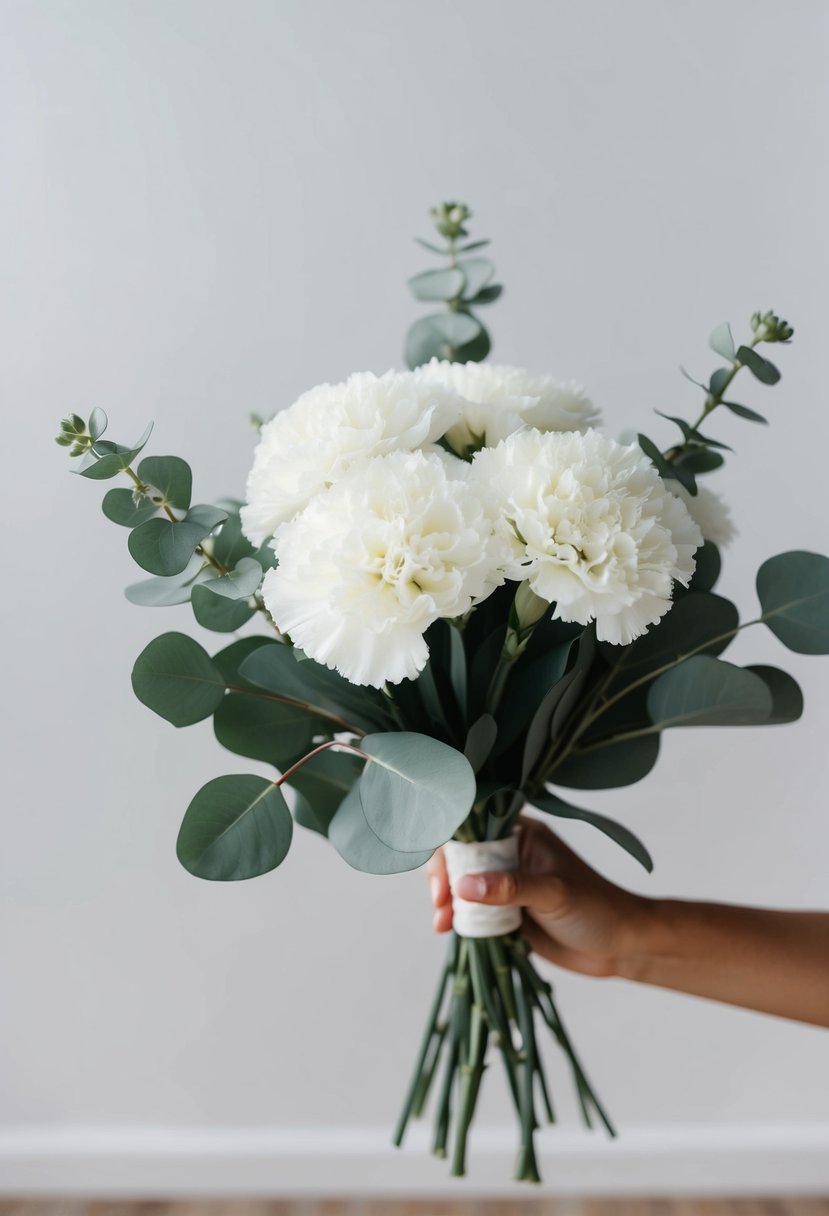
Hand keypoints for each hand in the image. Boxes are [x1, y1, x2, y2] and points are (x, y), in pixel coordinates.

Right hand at [425, 815, 649, 977]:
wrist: (621, 948)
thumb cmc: (597, 909)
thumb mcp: (554, 894)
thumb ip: (511, 888)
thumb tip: (463, 886)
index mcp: (522, 835)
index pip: (473, 827)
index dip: (451, 847)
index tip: (444, 877)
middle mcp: (509, 855)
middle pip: (459, 856)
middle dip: (443, 877)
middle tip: (441, 904)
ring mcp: (504, 886)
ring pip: (460, 885)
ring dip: (446, 901)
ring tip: (443, 923)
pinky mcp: (504, 914)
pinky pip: (470, 911)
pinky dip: (456, 919)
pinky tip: (448, 930)